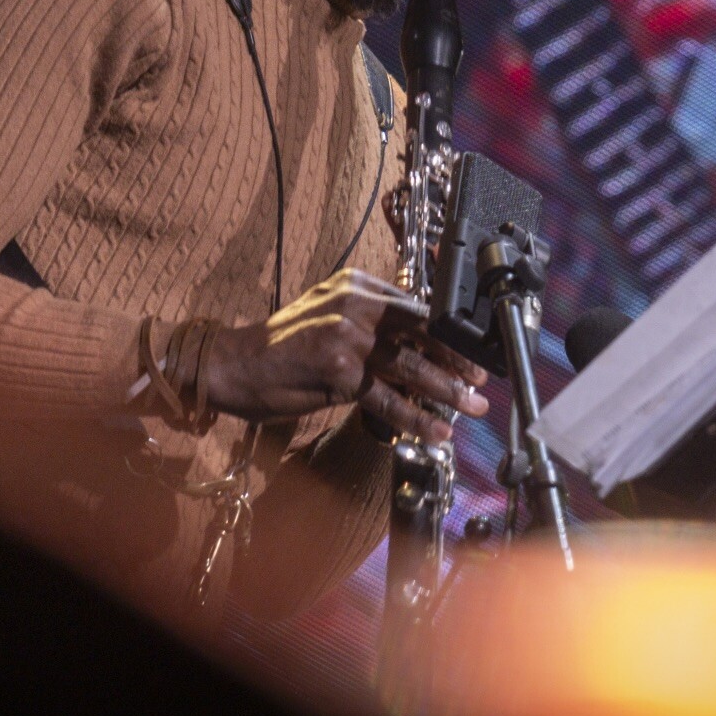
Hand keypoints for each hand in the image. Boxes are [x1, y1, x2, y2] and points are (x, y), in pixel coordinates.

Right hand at [196, 268, 489, 441]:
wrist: (233, 364)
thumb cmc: (282, 345)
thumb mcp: (328, 313)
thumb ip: (369, 317)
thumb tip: (418, 340)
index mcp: (356, 284)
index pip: (417, 305)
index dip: (449, 331)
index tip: (473, 350)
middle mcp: (355, 304)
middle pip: (423, 331)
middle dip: (458, 358)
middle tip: (482, 379)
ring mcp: (347, 336)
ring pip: (410, 366)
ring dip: (447, 390)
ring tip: (472, 407)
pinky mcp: (339, 372)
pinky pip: (386, 399)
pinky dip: (415, 418)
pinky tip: (436, 432)